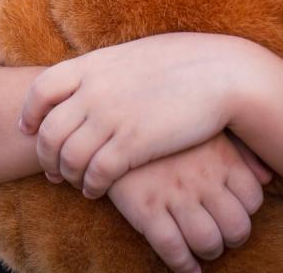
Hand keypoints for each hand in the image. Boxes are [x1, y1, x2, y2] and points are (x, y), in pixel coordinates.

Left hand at [19, 32, 241, 194]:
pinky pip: (97, 172)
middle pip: (48, 131)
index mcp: (89, 66)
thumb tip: (76, 85)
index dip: (28, 114)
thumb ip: (95, 72)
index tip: (28, 129)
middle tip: (50, 168)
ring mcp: (111, 116)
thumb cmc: (170, 63)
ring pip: (68, 156)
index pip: (39, 90)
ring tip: (75, 181)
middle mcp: (93, 91)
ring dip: (66, 175)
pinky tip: (95, 189)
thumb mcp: (123, 58)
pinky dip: (90, 186)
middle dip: (44, 155)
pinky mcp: (134, 142)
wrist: (214, 71)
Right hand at [106, 132, 269, 272]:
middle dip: (228, 238)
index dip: (242, 211)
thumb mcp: (199, 127)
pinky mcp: (145, 207)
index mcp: (219, 155)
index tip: (227, 213)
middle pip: (236, 227)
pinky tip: (183, 264)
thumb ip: (238, 150)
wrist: (108, 118)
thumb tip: (266, 177)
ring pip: (208, 242)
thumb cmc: (158, 122)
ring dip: (207, 252)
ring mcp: (173, 194)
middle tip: (215, 234)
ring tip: (198, 248)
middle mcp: (202, 177)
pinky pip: (173, 250)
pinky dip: (182, 265)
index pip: (252, 199)